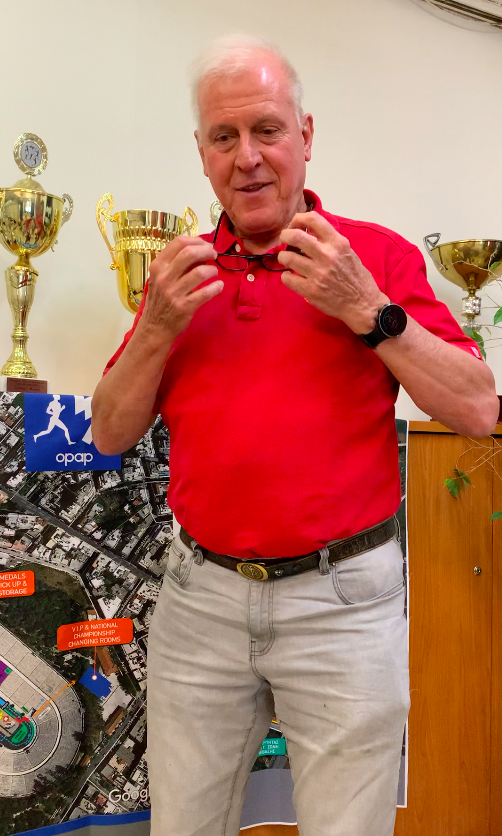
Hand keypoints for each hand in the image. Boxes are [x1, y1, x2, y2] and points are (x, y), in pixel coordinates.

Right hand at [142, 236, 222, 338]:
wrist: (155, 327)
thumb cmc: (161, 299)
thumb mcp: (161, 278)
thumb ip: (177, 264)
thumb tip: (200, 250)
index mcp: (158, 266)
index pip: (179, 242)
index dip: (197, 240)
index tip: (205, 245)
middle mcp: (164, 277)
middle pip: (189, 253)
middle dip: (207, 251)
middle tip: (214, 255)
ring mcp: (174, 292)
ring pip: (199, 272)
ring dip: (212, 270)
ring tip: (214, 273)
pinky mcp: (184, 306)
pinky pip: (205, 293)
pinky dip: (216, 287)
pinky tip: (219, 286)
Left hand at [278, 212, 387, 333]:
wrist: (362, 304)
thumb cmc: (356, 278)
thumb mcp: (348, 252)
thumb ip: (330, 242)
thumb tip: (308, 232)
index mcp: (338, 243)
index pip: (313, 219)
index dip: (298, 218)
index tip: (295, 225)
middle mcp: (327, 255)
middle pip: (295, 236)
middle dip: (284, 235)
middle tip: (284, 241)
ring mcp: (318, 273)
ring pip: (286, 257)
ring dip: (283, 257)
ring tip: (288, 261)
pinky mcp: (311, 290)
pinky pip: (287, 278)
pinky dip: (286, 277)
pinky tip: (293, 277)